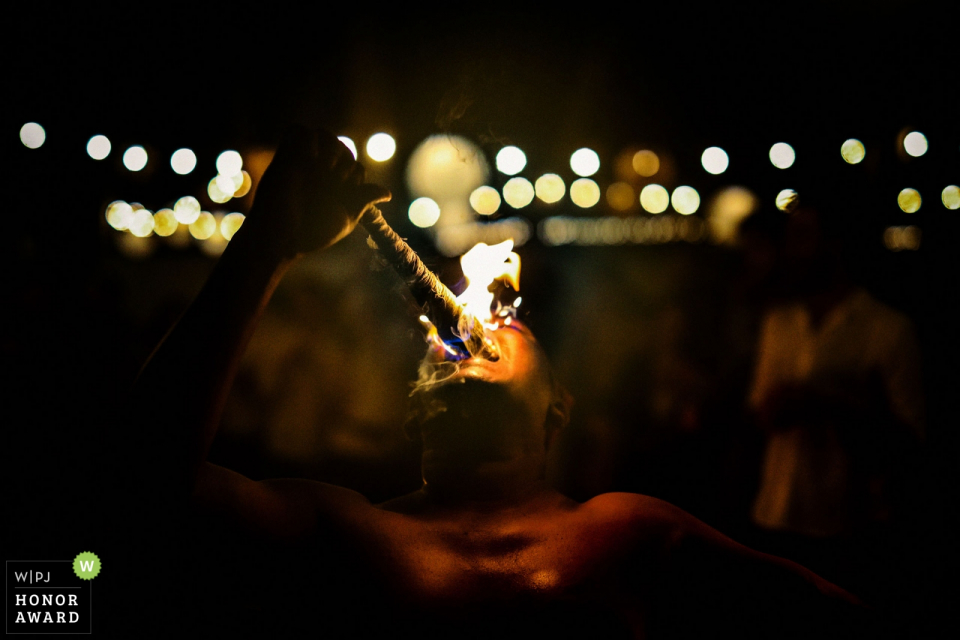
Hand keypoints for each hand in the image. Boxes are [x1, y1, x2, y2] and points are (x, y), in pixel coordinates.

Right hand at [245, 126, 390, 258]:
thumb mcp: (345, 218)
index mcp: (335, 185)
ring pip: (323, 133)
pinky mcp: (285, 157)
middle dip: (344, 159)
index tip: (347, 190)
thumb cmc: (313, 233)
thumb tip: (387, 194)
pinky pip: (298, 130)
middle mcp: (320, 171)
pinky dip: (306, 138)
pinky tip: (308, 158)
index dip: (355, 174)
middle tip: (335, 177)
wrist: (284, 238)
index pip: (355, 166)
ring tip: (322, 167)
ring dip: (329, 147)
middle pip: (342, 147)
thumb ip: (363, 201)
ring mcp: (303, 162)